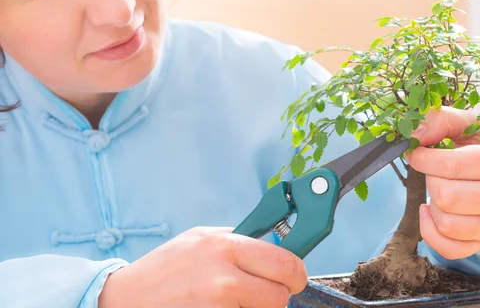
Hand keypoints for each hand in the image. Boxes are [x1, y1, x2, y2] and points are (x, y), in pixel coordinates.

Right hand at [98, 227, 307, 307]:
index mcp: (225, 246)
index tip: (294, 276)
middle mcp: (223, 277)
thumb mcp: (201, 237)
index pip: (285, 262)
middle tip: (265, 292)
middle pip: (280, 296)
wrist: (126, 298)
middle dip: (278, 295)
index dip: (295, 272)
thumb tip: (276, 244)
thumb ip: (239, 239)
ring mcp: (216, 307)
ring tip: (228, 300)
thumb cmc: (166, 267)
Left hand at [405, 106, 479, 259]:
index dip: (423, 158)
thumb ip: (441, 120)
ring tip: (439, 187)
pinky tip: (431, 211)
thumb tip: (414, 134)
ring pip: (447, 224)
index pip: (452, 166)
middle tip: (434, 171)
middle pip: (447, 197)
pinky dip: (430, 231)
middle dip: (430, 180)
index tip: (416, 152)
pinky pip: (450, 249)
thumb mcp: (471, 123)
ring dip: (432, 204)